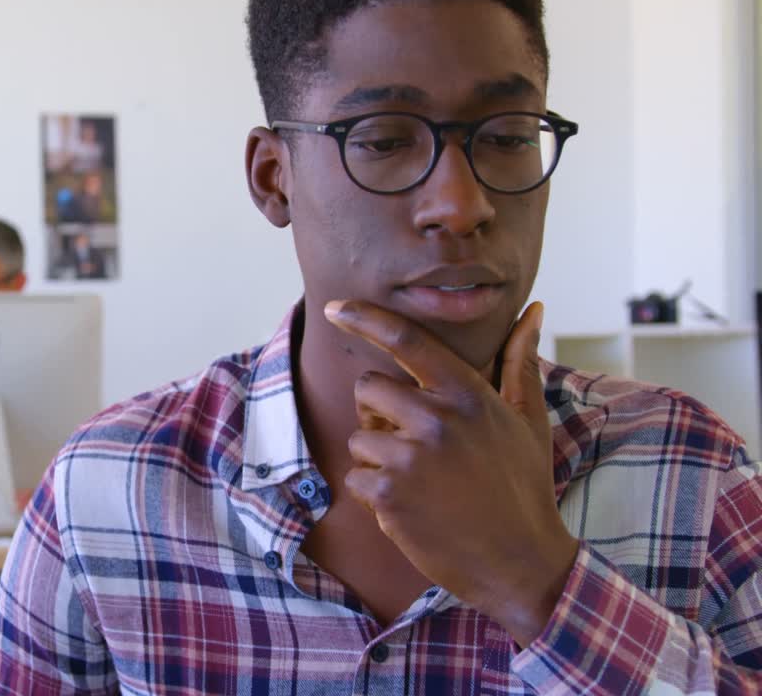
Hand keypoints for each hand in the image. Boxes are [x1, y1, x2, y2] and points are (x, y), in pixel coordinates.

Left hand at [325, 299, 577, 645]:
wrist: (520, 561)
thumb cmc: (522, 486)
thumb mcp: (528, 420)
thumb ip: (520, 362)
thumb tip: (534, 310)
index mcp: (467, 394)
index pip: (407, 341)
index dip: (365, 318)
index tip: (333, 307)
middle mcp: (437, 418)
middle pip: (368, 388)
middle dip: (379, 413)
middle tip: (413, 442)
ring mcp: (410, 457)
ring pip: (359, 437)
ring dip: (378, 459)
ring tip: (421, 482)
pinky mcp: (389, 494)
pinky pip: (356, 478)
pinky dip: (375, 495)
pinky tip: (412, 507)